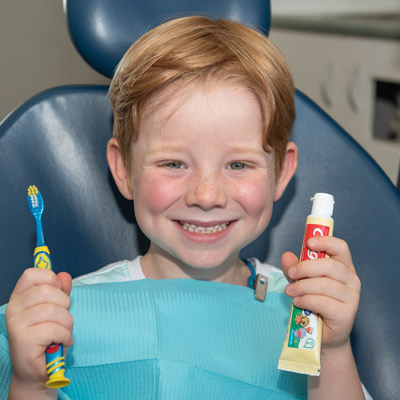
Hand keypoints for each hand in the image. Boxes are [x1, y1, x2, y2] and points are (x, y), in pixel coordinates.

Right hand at [6, 268, 72, 392]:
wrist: (39, 370)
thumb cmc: (49, 338)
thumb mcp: (58, 310)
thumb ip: (61, 291)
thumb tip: (64, 275)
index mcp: (20, 297)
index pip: (32, 274)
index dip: (51, 279)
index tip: (59, 292)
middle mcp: (14, 308)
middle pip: (48, 290)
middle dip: (65, 305)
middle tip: (62, 319)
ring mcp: (15, 324)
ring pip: (53, 310)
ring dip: (67, 323)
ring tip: (63, 333)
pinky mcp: (22, 340)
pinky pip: (55, 329)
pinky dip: (65, 336)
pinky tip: (61, 342)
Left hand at [281, 236, 360, 348]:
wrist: (323, 333)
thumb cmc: (315, 302)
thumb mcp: (301, 281)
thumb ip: (294, 268)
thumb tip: (286, 255)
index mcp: (343, 267)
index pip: (341, 247)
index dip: (326, 241)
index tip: (309, 243)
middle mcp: (351, 280)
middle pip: (329, 266)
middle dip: (305, 268)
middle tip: (291, 273)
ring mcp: (351, 298)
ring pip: (324, 285)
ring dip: (302, 287)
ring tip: (290, 291)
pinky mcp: (346, 314)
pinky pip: (323, 302)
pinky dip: (306, 300)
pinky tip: (297, 302)